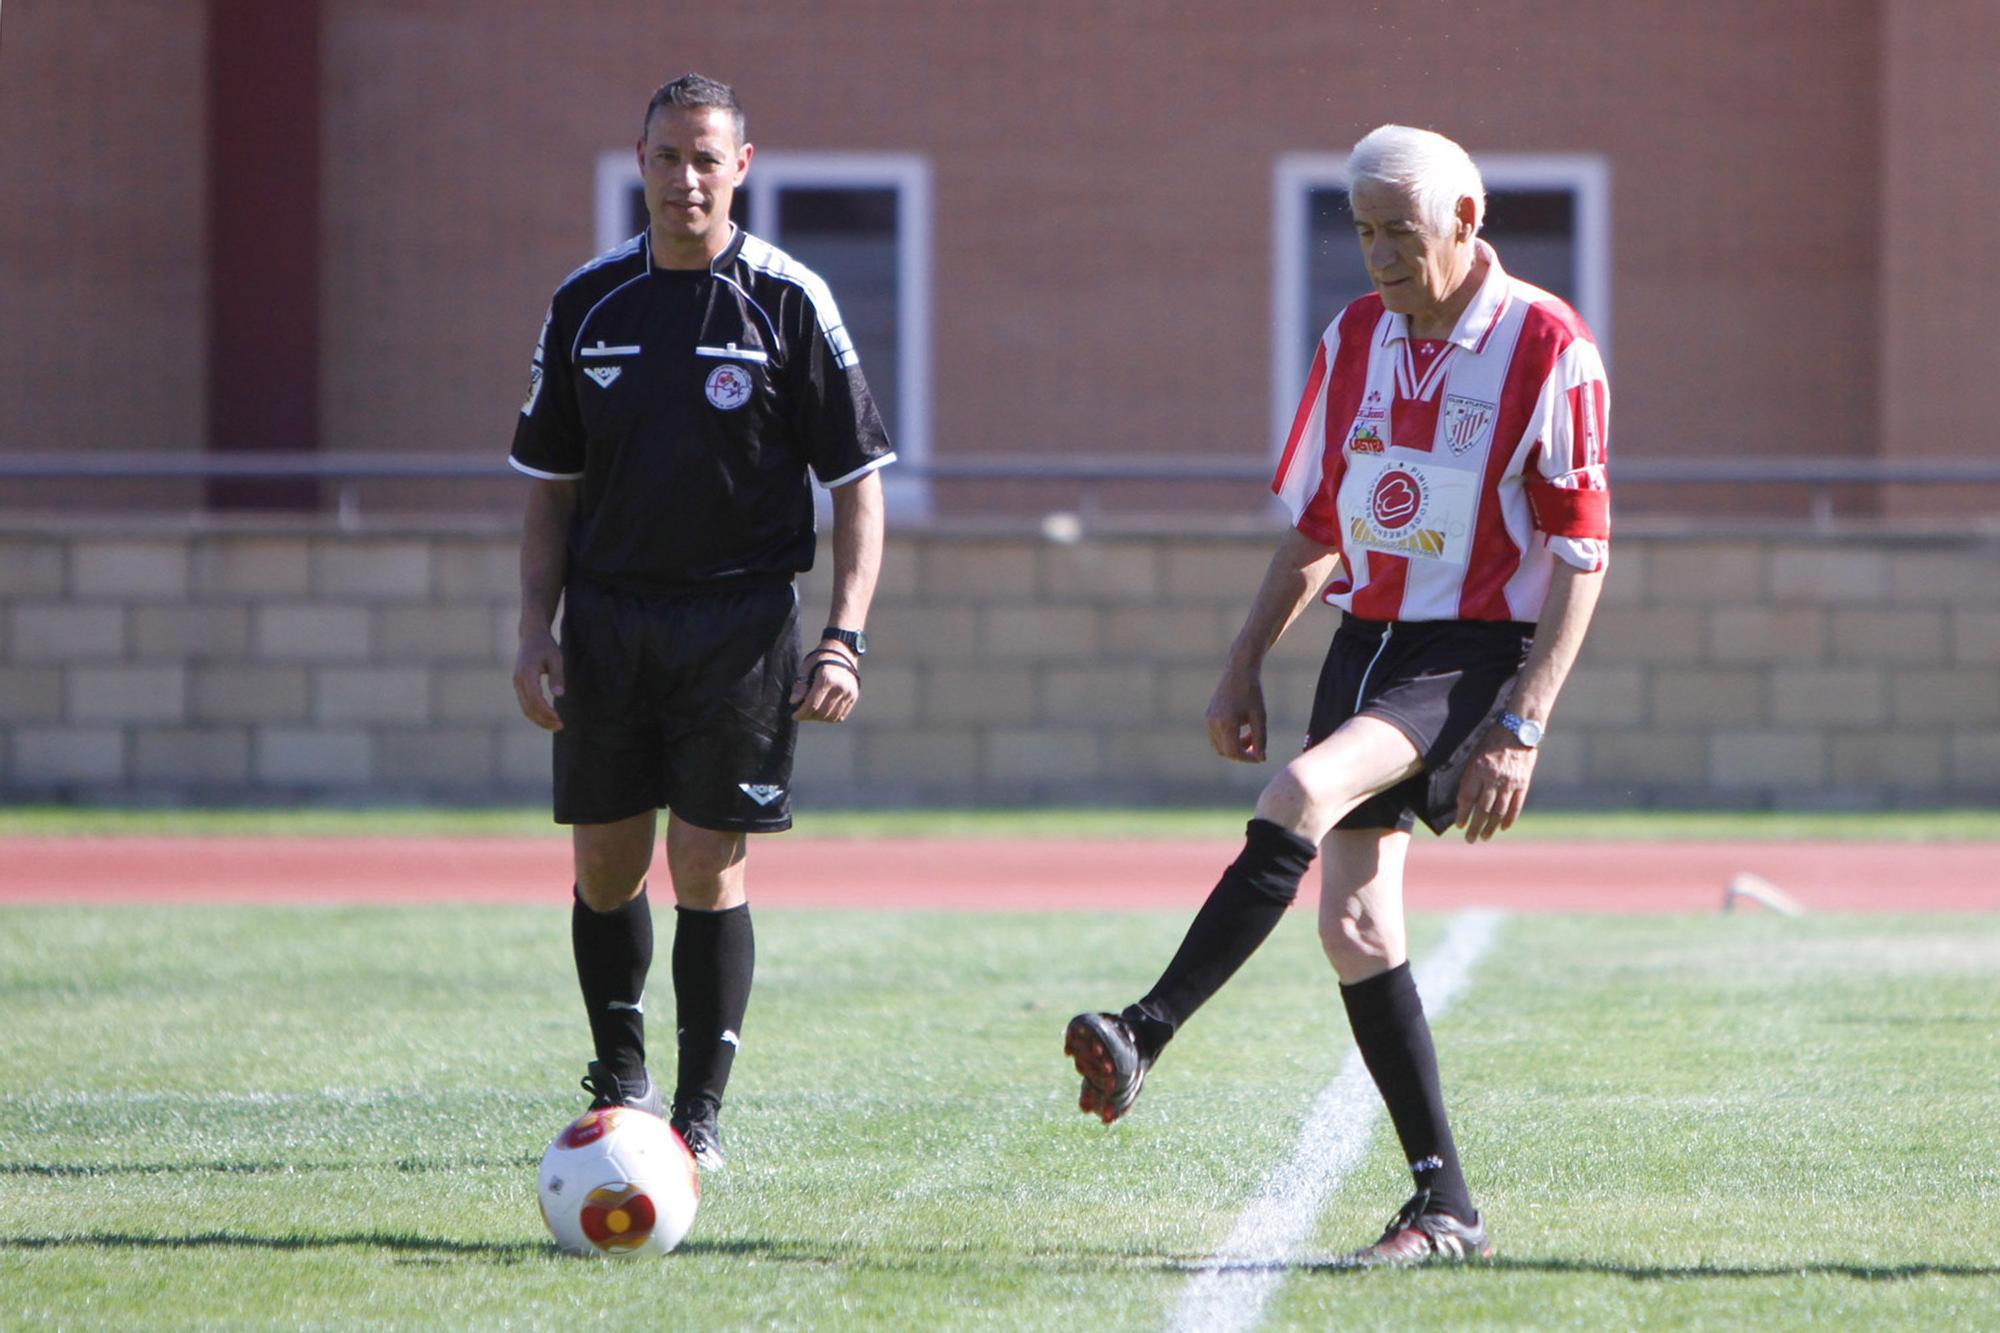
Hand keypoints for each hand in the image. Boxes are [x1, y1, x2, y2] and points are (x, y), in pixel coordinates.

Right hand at [512, 629, 564, 730]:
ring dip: (539, 720)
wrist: (531, 635)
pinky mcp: (519, 686)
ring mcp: (517, 684)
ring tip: (556, 726)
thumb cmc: (546, 646)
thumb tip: (559, 694)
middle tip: (560, 727)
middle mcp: (518, 681)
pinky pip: (525, 704)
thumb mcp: (556, 658)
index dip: (546, 711)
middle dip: (544, 720)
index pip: (535, 699)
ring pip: (525, 708)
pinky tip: (547, 718)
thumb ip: (557, 676)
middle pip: (529, 708)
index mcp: (527, 674)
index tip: (559, 719)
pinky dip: (535, 714)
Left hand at [790, 642, 860, 721]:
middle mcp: (840, 687)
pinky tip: (823, 711)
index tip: (794, 716)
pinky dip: (830, 717)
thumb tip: (794, 702)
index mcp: (826, 678)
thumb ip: (800, 685)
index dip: (802, 713)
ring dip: (820, 718)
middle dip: (809, 716)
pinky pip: (840, 716)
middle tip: (802, 713)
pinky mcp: (853, 697)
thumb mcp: (807, 667)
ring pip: (832, 717)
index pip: (813, 704)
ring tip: (812, 712)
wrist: (843, 651)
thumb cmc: (821, 659)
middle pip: (822, 712)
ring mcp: (849, 693)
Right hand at [1206, 667, 1267, 762]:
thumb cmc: (1253, 692)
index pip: (1233, 752)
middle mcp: (1213, 723)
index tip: (1260, 756)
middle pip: (1225, 752)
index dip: (1247, 758)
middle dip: (1242, 753)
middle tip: (1257, 746)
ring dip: (1235, 746)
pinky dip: (1229, 738)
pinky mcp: (1209, 716)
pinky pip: (1217, 736)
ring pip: (1220, 746)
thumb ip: (1260, 739)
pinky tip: (1243, 728)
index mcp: (1226, 723)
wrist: (1239, 670)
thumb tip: (1260, 759)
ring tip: (1252, 735)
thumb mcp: (1260, 717)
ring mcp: (1209, 720)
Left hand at [1454, 726, 1537, 841]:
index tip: (1459, 825)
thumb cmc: (1491, 740)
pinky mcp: (1522, 783)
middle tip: (1470, 839)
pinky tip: (1502, 828)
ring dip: (1490, 827)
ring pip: (1498, 811)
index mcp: (1477, 770)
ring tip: (1484, 837)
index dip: (1462, 814)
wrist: (1518, 729)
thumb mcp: (1474, 754)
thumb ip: (1469, 776)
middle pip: (1482, 809)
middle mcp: (1493, 778)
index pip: (1467, 798)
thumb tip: (1462, 799)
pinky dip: (1509, 819)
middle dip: (1475, 827)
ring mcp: (1509, 782)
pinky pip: (1515, 806)